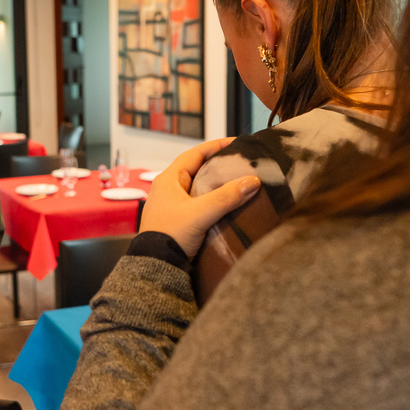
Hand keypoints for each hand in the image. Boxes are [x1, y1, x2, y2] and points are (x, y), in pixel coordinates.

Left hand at [140, 138, 260, 257]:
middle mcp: (169, 189)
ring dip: (217, 184)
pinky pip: (199, 202)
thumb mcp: (200, 213)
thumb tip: (252, 181)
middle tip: (241, 163)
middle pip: (198, 169)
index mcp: (169, 180)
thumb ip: (226, 197)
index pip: (194, 154)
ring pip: (199, 187)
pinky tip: (228, 203)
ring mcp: (173, 204)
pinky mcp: (180, 219)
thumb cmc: (170, 235)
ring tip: (239, 181)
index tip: (236, 143)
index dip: (215, 146)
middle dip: (219, 165)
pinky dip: (214, 200)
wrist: (156, 266)